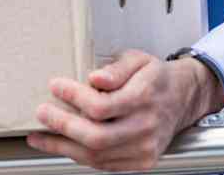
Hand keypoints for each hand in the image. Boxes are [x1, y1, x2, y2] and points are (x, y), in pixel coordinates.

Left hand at [26, 49, 223, 171]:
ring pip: (97, 156)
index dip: (73, 97)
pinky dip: (79, 155)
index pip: (101, 106)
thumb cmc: (155, 77)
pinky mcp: (142, 161)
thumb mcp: (138, 59)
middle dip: (62, 126)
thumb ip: (116, 68)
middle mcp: (146, 127)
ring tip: (40, 137)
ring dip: (63, 147)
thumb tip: (95, 79)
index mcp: (145, 97)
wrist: (183, 98)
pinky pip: (105, 164)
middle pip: (96, 137)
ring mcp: (145, 148)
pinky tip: (63, 145)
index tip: (55, 86)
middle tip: (42, 113)